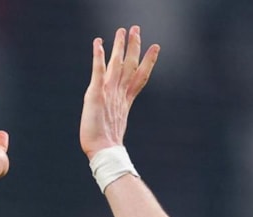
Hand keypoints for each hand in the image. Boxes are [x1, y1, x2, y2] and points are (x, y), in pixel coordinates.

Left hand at [80, 26, 158, 159]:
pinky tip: (98, 44)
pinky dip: (98, 57)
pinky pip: (98, 72)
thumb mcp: (115, 122)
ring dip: (119, 46)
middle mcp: (118, 93)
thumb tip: (124, 109)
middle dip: (134, 46)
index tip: (155, 47)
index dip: (148, 61)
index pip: (139, 76)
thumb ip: (118, 111)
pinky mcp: (96, 95)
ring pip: (117, 64)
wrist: (103, 151)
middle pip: (130, 66)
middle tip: (137, 29)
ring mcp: (108, 93)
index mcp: (124, 100)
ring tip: (122, 31)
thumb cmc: (106, 143)